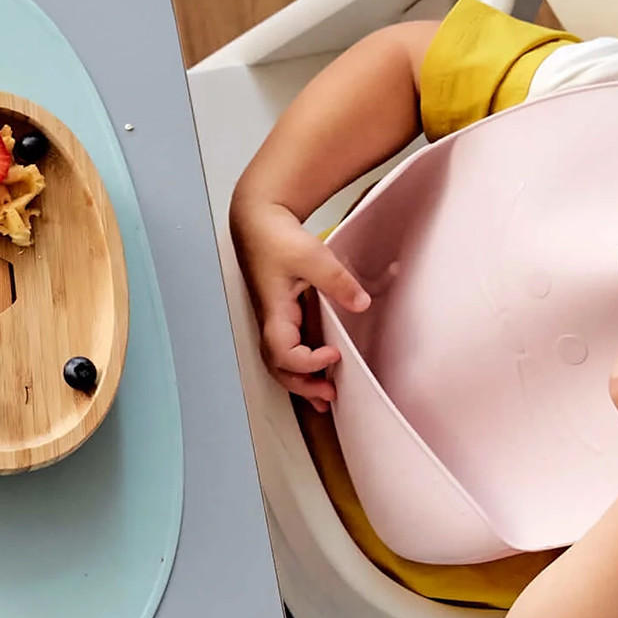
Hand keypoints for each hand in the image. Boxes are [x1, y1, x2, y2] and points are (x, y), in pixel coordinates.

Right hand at [230, 197, 370, 410]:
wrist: (257, 220)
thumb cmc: (274, 236)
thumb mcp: (310, 254)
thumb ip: (336, 280)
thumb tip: (360, 303)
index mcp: (273, 310)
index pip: (282, 352)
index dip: (306, 361)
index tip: (334, 354)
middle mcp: (270, 320)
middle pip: (278, 367)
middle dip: (303, 385)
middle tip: (332, 394)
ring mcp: (274, 320)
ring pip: (280, 363)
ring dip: (301, 382)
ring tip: (326, 397)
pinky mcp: (281, 315)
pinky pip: (288, 349)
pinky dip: (302, 367)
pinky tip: (321, 374)